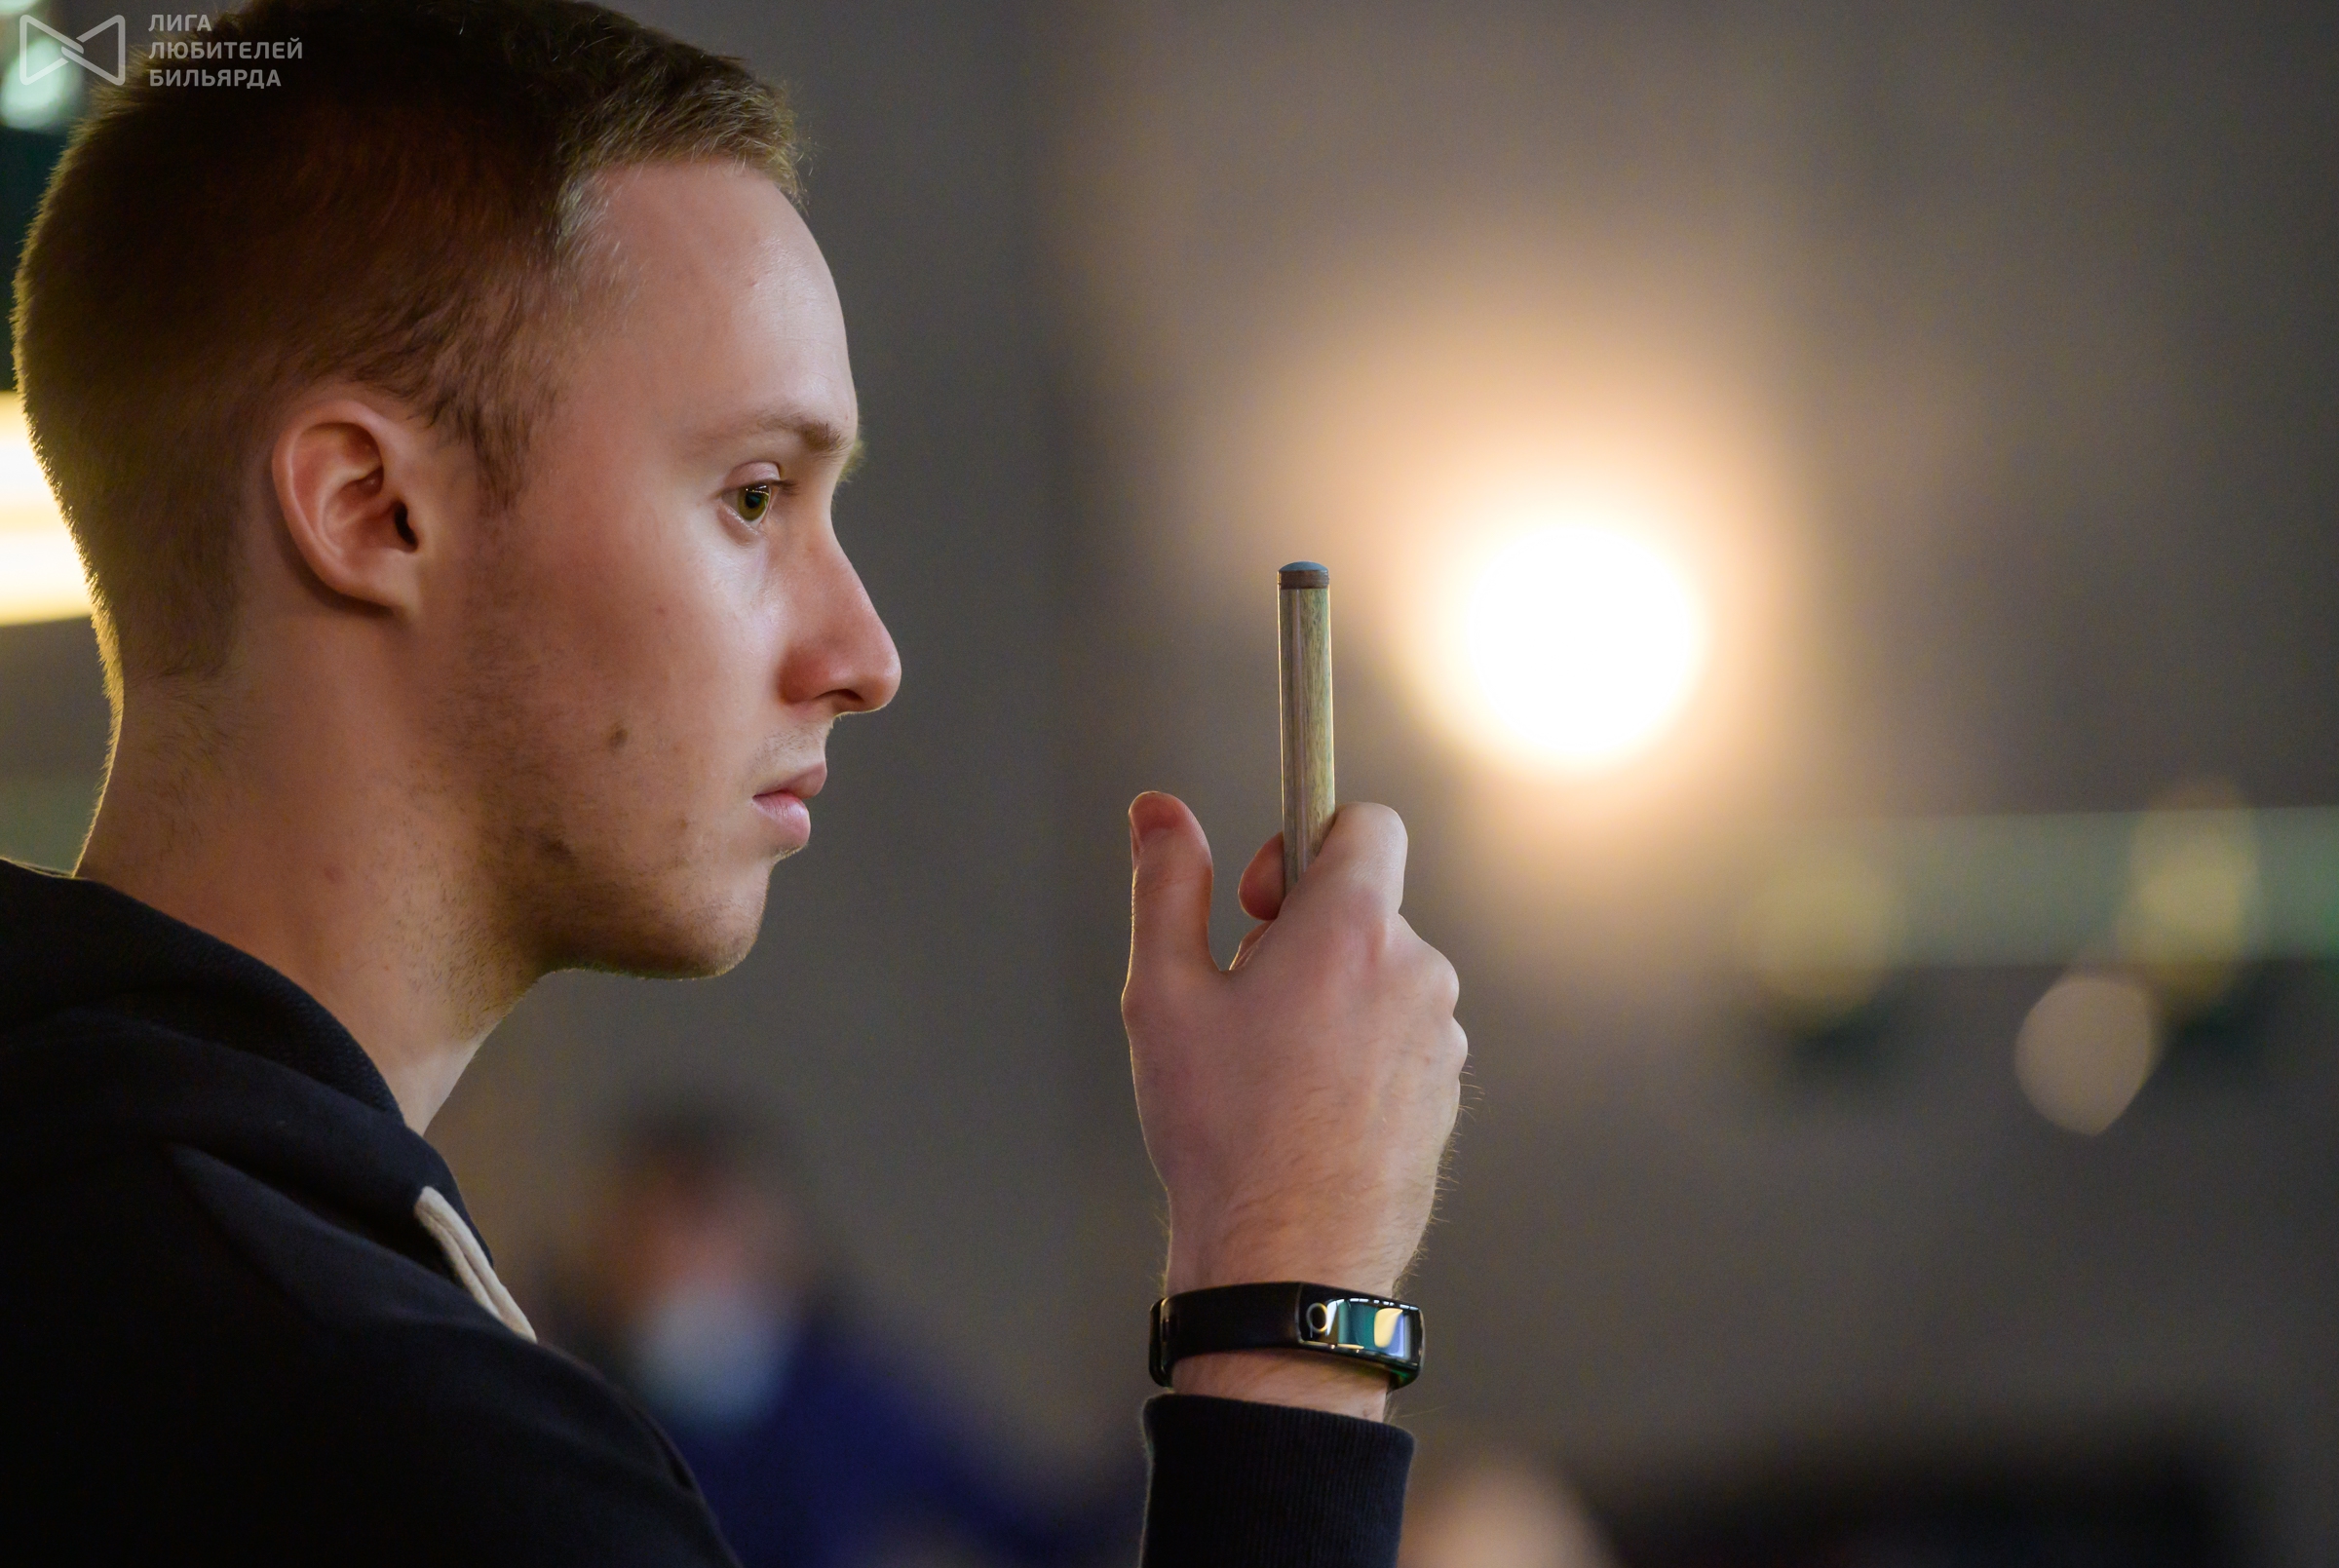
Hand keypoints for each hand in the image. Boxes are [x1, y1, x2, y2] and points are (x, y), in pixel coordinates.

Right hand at [1123, 792, 1464, 1418]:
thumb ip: (1166, 884)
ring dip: (1333, 998)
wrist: (1290, 1263)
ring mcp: (1440, 1036)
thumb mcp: (1165, 995)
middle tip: (1247, 1002)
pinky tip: (1308, 1110)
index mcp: (1351, 931)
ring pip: (1381, 977)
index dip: (1306, 841)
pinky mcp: (1446, 1091)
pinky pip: (1400, 1037)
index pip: (1366, 824)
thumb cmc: (1223, 1132)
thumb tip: (1158, 810)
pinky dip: (1360, 1052)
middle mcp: (1415, 971)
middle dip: (1306, 933)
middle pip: (1365, 907)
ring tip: (1274, 1071)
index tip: (1262, 898)